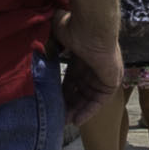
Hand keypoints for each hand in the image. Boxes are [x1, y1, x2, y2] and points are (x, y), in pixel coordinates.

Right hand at [57, 10, 127, 130]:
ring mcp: (104, 74)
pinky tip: (77, 120)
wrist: (90, 28)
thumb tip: (36, 49)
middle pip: (80, 91)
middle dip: (69, 104)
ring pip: (89, 98)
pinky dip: (89, 111)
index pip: (72, 80)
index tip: (52, 103)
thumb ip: (48, 45)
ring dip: (77, 110)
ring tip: (64, 121)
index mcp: (82, 58)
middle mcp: (93, 67)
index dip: (62, 92)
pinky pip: (100, 101)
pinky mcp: (112, 81)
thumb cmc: (73, 27)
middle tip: (57, 117)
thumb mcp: (56, 37)